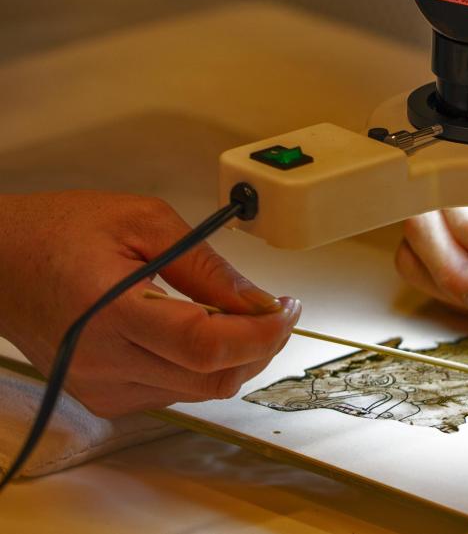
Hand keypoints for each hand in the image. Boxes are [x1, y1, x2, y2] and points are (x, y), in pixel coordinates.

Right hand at [0, 191, 300, 417]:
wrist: (0, 263)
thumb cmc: (63, 231)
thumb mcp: (144, 222)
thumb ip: (206, 267)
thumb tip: (260, 302)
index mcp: (111, 312)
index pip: (206, 346)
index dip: (261, 333)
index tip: (287, 309)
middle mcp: (105, 362)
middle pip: (212, 378)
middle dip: (261, 347)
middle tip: (276, 310)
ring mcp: (103, 387)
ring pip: (200, 391)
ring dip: (237, 358)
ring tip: (244, 317)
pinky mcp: (104, 397)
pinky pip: (176, 391)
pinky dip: (205, 367)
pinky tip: (206, 333)